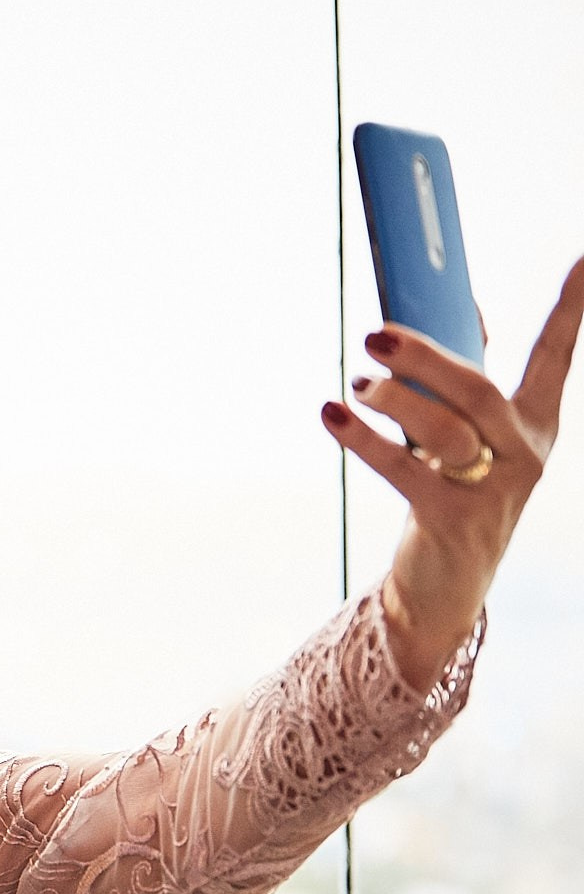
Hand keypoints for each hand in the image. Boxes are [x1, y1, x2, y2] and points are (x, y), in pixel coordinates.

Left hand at [320, 255, 583, 687]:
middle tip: (374, 335)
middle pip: (478, 390)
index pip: (556, 357)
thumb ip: (463, 380)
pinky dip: (363, 438)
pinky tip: (332, 414)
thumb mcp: (468, 435)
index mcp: (534, 425)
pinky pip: (404, 469)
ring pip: (445, 428)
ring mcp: (492, 489)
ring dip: (392, 399)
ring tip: (357, 385)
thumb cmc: (451, 492)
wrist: (444, 584)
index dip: (571, 310)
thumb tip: (465, 309)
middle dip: (425, 357)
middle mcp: (523, 453)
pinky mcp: (451, 519)